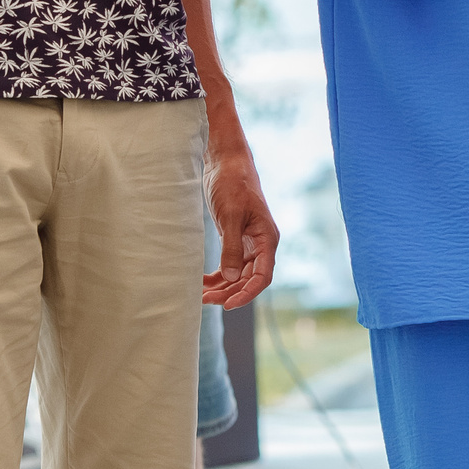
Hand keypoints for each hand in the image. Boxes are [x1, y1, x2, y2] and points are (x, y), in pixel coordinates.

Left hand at [203, 146, 280, 308]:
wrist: (226, 163)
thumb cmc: (233, 184)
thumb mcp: (231, 216)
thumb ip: (231, 247)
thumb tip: (229, 278)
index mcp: (267, 239)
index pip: (263, 276)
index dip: (247, 293)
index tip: (228, 305)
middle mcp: (261, 244)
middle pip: (249, 279)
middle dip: (229, 292)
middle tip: (205, 300)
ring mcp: (248, 242)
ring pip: (238, 274)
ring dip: (222, 287)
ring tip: (201, 295)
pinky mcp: (235, 238)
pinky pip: (229, 265)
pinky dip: (217, 276)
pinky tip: (202, 282)